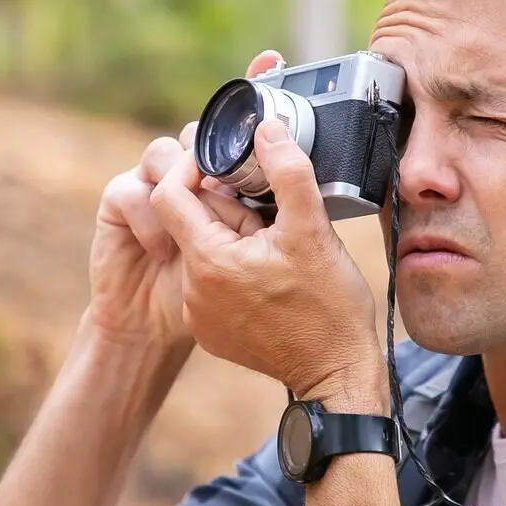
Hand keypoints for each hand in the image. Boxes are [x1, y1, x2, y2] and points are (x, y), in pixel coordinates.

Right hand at [85, 52, 279, 352]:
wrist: (159, 334)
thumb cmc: (218, 300)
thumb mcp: (264, 255)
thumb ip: (280, 203)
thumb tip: (303, 166)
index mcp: (230, 182)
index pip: (238, 130)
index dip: (251, 93)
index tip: (272, 58)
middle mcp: (191, 177)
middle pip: (195, 133)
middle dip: (206, 147)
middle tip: (222, 175)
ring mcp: (153, 188)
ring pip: (160, 153)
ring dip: (178, 182)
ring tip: (198, 222)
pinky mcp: (120, 208)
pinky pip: (126, 190)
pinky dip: (147, 216)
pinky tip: (165, 250)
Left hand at [149, 80, 384, 403]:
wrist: (337, 376)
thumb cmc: (329, 307)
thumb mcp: (313, 229)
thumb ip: (287, 171)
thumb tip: (267, 129)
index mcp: (209, 261)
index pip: (168, 195)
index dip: (195, 171)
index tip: (230, 168)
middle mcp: (194, 291)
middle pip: (190, 223)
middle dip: (226, 209)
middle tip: (270, 217)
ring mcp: (201, 317)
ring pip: (202, 252)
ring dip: (231, 240)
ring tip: (275, 250)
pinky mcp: (213, 334)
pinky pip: (211, 284)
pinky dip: (234, 271)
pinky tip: (270, 278)